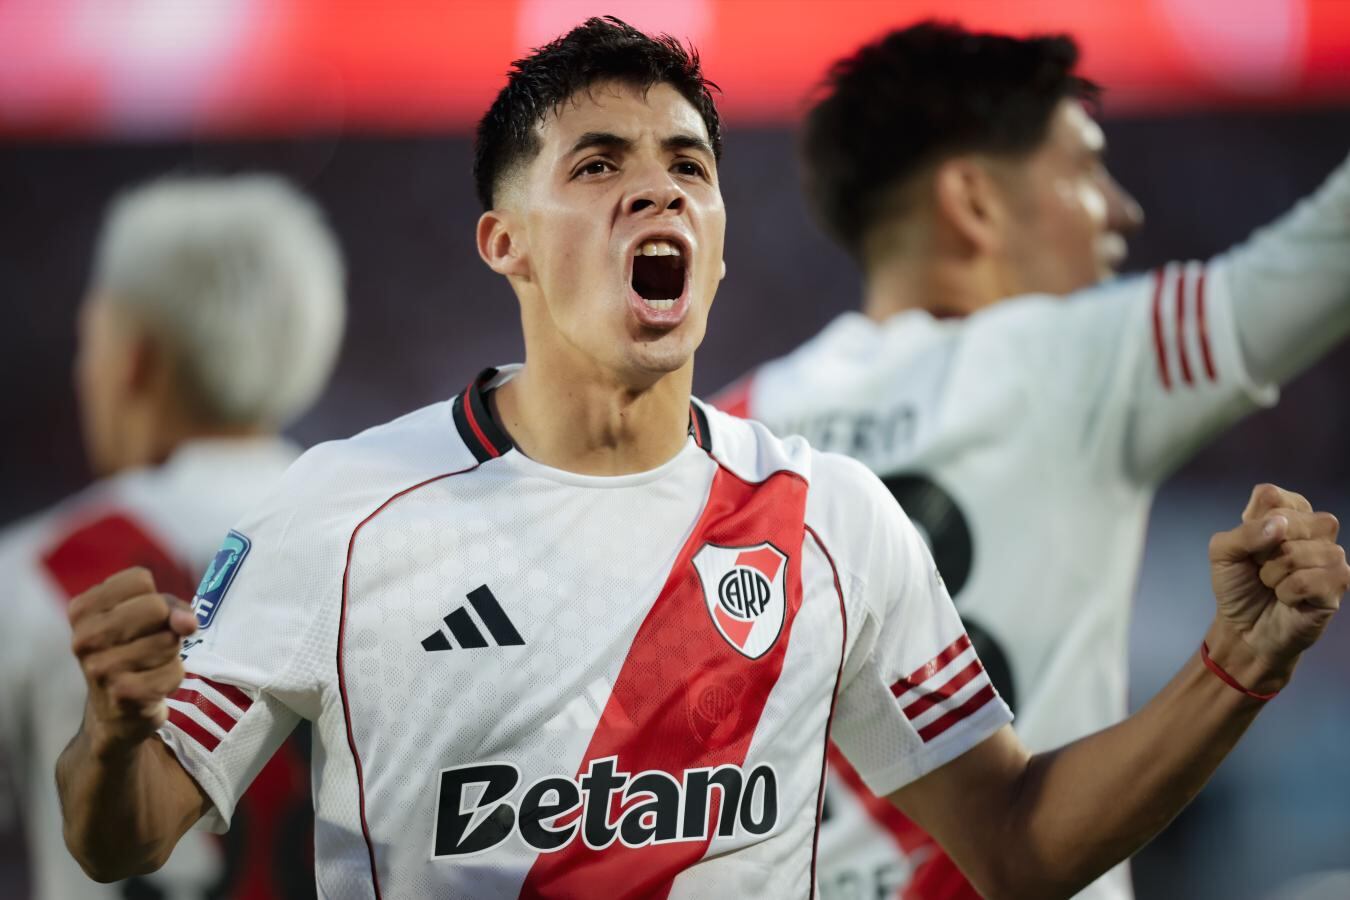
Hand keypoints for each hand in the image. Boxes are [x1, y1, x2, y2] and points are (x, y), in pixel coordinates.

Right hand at [68, 567, 197, 754]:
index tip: (145, 618)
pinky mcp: (124, 694)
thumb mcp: (146, 619)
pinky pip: (175, 671)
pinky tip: (154, 685)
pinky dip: (174, 677)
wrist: (115, 713)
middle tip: (152, 643)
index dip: (155, 596)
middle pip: (155, 606)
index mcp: (82, 610)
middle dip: (166, 624)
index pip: (139, 578)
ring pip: (169, 639)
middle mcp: (84, 638)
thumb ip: (171, 607)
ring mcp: (101, 668)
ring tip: (151, 665)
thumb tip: (187, 623)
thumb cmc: (133, 652)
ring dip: (171, 653)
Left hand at [1208, 484, 1348, 688]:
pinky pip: (1307, 580)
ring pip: (1296, 553)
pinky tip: (1289, 599)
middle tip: (1261, 569)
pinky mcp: (1340, 582)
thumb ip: (1243, 533)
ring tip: (1274, 586)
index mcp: (1290, 513)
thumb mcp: (1223, 554)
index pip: (1270, 495)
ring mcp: (1332, 555)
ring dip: (1272, 575)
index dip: (1251, 523)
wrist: (1245, 629)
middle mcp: (1316, 529)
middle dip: (1261, 552)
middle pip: (1286, 521)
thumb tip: (1279, 524)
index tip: (1249, 546)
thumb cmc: (1238, 586)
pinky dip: (1287, 593)